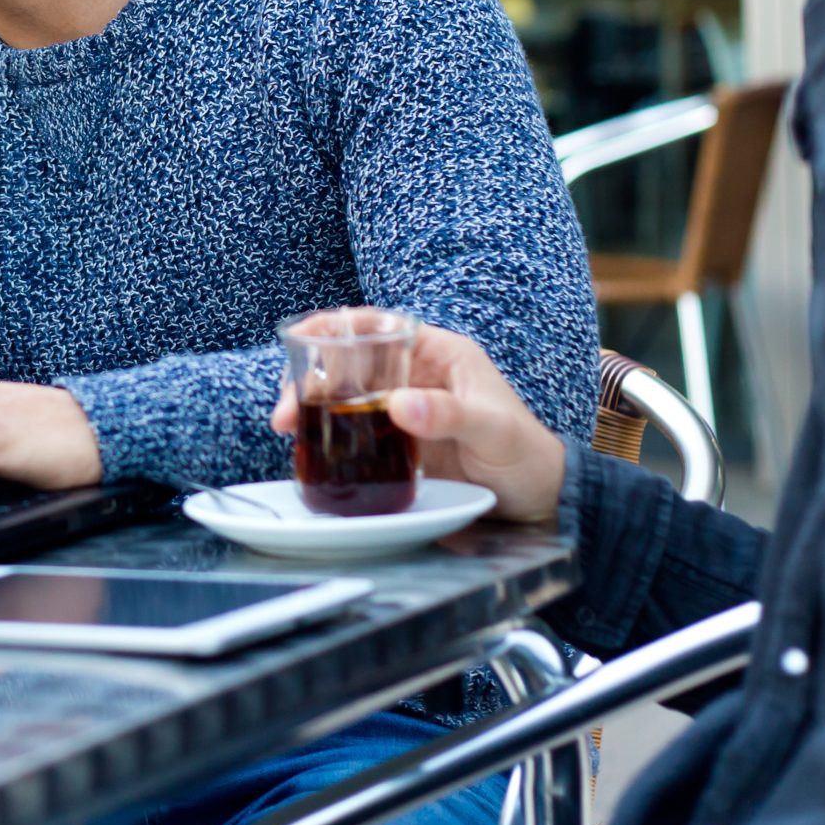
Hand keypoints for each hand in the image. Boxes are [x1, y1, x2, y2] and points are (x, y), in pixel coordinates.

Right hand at [271, 326, 564, 520]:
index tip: (301, 337)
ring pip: (346, 395)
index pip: (379, 324)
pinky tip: (310, 447)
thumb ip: (449, 414)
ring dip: (313, 406)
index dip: (336, 326)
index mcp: (440, 353)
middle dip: (311, 375)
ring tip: (287, 427)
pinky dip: (328, 433)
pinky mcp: (398, 442)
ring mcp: (405, 409)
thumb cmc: (526, 455)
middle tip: (286, 409)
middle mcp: (416, 374)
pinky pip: (355, 429)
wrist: (539, 500)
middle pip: (351, 360)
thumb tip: (398, 404)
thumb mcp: (492, 430)